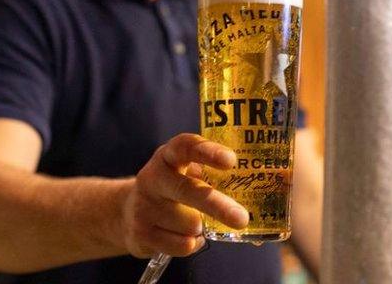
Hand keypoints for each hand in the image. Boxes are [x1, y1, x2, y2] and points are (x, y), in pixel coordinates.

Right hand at [122, 133, 248, 257]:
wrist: (128, 213)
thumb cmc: (175, 190)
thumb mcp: (190, 176)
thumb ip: (218, 183)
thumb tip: (263, 213)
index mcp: (169, 156)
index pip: (186, 146)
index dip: (208, 152)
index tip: (231, 161)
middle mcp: (153, 177)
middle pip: (188, 190)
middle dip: (217, 205)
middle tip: (241, 218)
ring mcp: (144, 205)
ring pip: (190, 224)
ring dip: (202, 228)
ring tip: (195, 221)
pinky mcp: (141, 233)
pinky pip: (183, 245)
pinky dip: (193, 244)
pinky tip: (184, 235)